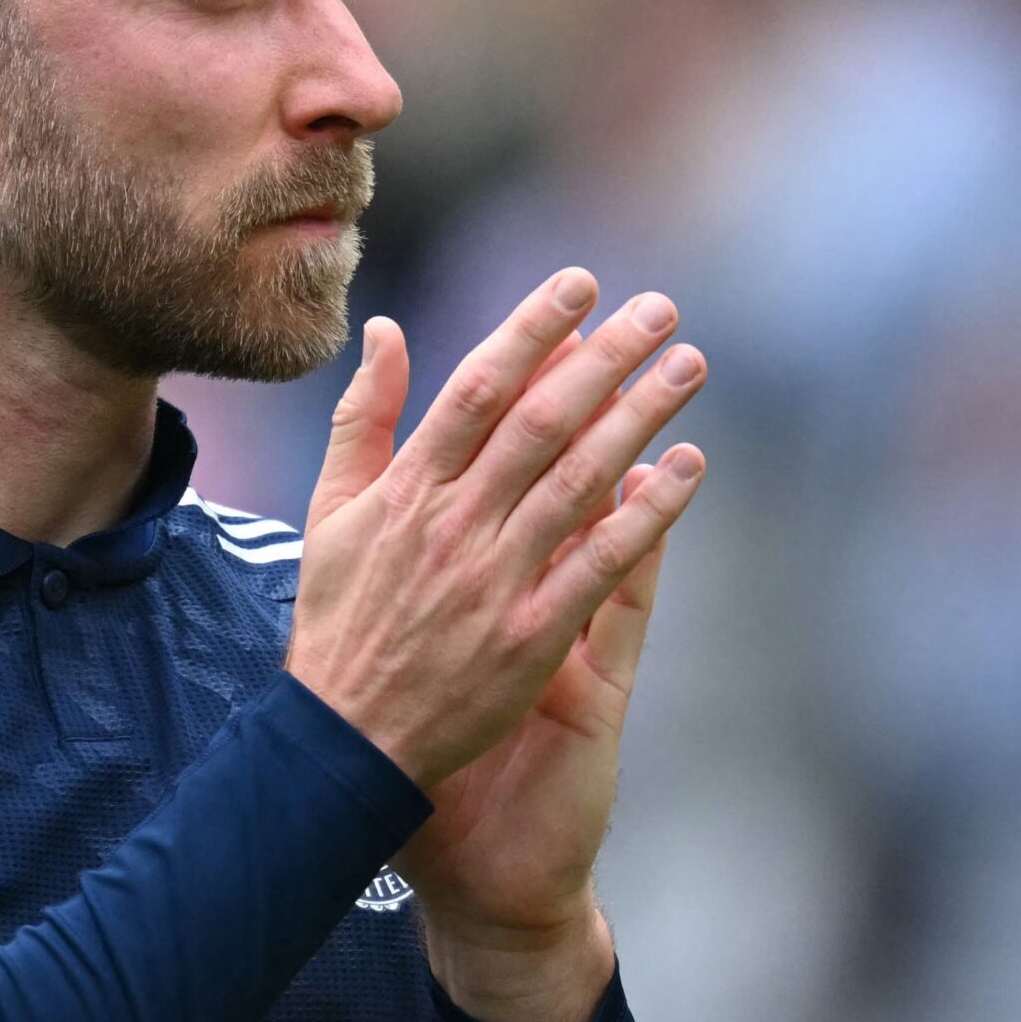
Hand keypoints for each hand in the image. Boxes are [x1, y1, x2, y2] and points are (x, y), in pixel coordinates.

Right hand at [288, 271, 705, 1021]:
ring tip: (688, 365)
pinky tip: (689, 468)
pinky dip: (650, 514)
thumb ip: (364, 417)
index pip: (479, 387)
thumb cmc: (339, 617)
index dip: (533, 329)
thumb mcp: (331, 509)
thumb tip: (390, 328)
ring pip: (583, 481)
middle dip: (606, 356)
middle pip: (544, 420)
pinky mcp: (532, 636)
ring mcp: (497, 580)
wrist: (345, 738)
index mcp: (406, 489)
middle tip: (660, 308)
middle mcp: (455, 524)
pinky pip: (604, 564)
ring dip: (642, 416)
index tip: (580, 284)